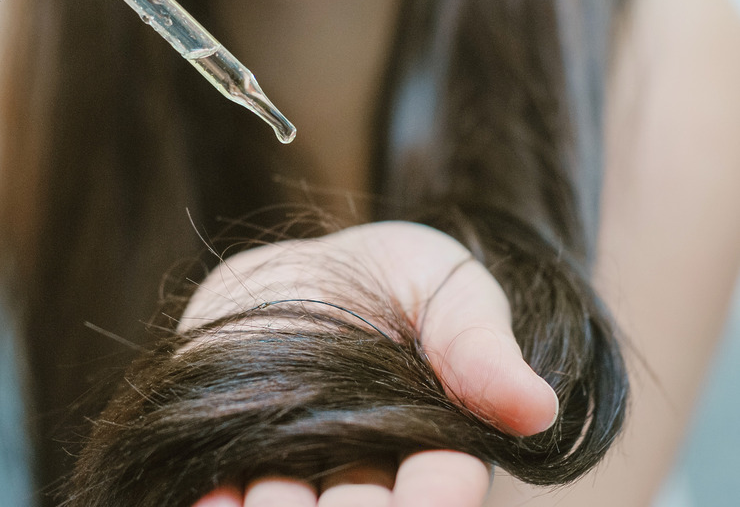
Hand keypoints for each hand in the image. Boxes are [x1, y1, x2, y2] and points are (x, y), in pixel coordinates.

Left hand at [182, 221, 558, 506]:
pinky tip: (212, 500)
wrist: (316, 265)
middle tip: (342, 502)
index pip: (441, 487)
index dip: (435, 497)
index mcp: (432, 442)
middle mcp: (363, 468)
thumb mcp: (452, 291)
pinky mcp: (234, 442)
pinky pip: (222, 486)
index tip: (431, 494)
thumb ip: (480, 346)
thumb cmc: (401, 280)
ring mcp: (295, 461)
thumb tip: (536, 407)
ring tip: (272, 500)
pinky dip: (216, 502)